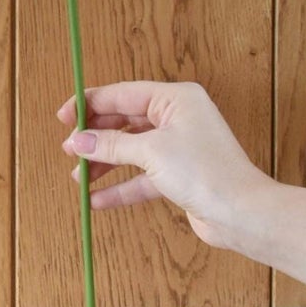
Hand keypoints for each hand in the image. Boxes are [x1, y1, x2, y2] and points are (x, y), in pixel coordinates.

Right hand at [58, 79, 270, 247]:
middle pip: (125, 122)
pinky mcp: (179, 175)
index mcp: (175, 99)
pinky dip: (121, 187)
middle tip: (68, 149)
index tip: (64, 116)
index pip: (123, 94)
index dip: (90, 104)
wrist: (241, 213)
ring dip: (105, 164)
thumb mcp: (151, 152)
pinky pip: (142, 176)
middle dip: (96, 137)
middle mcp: (178, 118)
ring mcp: (179, 147)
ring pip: (132, 150)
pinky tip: (97, 200)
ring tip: (78, 178)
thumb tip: (78, 140)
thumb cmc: (204, 172)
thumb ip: (112, 145)